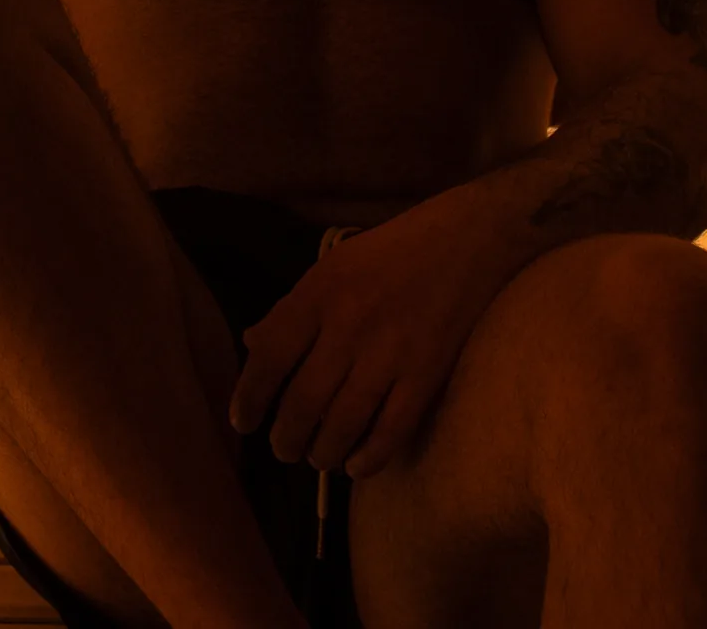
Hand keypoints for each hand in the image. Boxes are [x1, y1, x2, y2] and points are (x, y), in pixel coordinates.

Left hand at [227, 186, 502, 478]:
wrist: (464, 241)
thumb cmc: (389, 253)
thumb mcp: (331, 267)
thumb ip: (292, 309)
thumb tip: (251, 344)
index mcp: (319, 293)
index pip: (270, 358)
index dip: (249, 398)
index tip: (243, 423)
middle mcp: (349, 325)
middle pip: (304, 402)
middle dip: (286, 438)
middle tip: (284, 449)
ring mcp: (390, 353)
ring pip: (343, 425)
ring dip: (322, 453)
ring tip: (317, 457)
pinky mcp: (426, 375)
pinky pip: (391, 432)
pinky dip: (368, 458)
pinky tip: (355, 466)